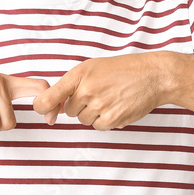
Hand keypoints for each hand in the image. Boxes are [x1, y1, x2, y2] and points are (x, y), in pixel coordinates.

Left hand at [32, 52, 173, 130]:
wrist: (152, 76)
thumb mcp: (92, 68)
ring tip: (109, 98)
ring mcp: (100, 106)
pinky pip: (98, 126)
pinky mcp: (113, 119)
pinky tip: (116, 106)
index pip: (48, 98)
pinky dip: (105, 120)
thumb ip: (71, 85)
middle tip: (98, 93)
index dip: (41, 108)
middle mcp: (87, 91)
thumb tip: (54, 107)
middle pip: (69, 111)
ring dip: (93, 113)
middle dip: (79, 105)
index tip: (43, 111)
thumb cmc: (121, 70)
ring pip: (84, 120)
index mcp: (79, 75)